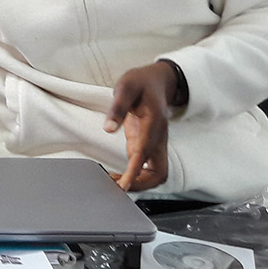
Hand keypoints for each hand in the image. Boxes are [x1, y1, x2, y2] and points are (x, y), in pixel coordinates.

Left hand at [103, 62, 174, 191]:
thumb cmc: (141, 83)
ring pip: (155, 174)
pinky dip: (134, 177)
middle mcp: (158, 137)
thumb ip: (117, 107)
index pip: (146, 152)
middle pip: (159, 172)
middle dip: (141, 184)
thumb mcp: (126, 87)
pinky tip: (117, 177)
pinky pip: (145, 168)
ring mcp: (154, 144)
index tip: (124, 184)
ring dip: (138, 183)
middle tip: (116, 187)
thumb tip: (108, 128)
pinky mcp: (147, 146)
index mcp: (154, 122)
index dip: (135, 170)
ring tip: (113, 184)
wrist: (157, 81)